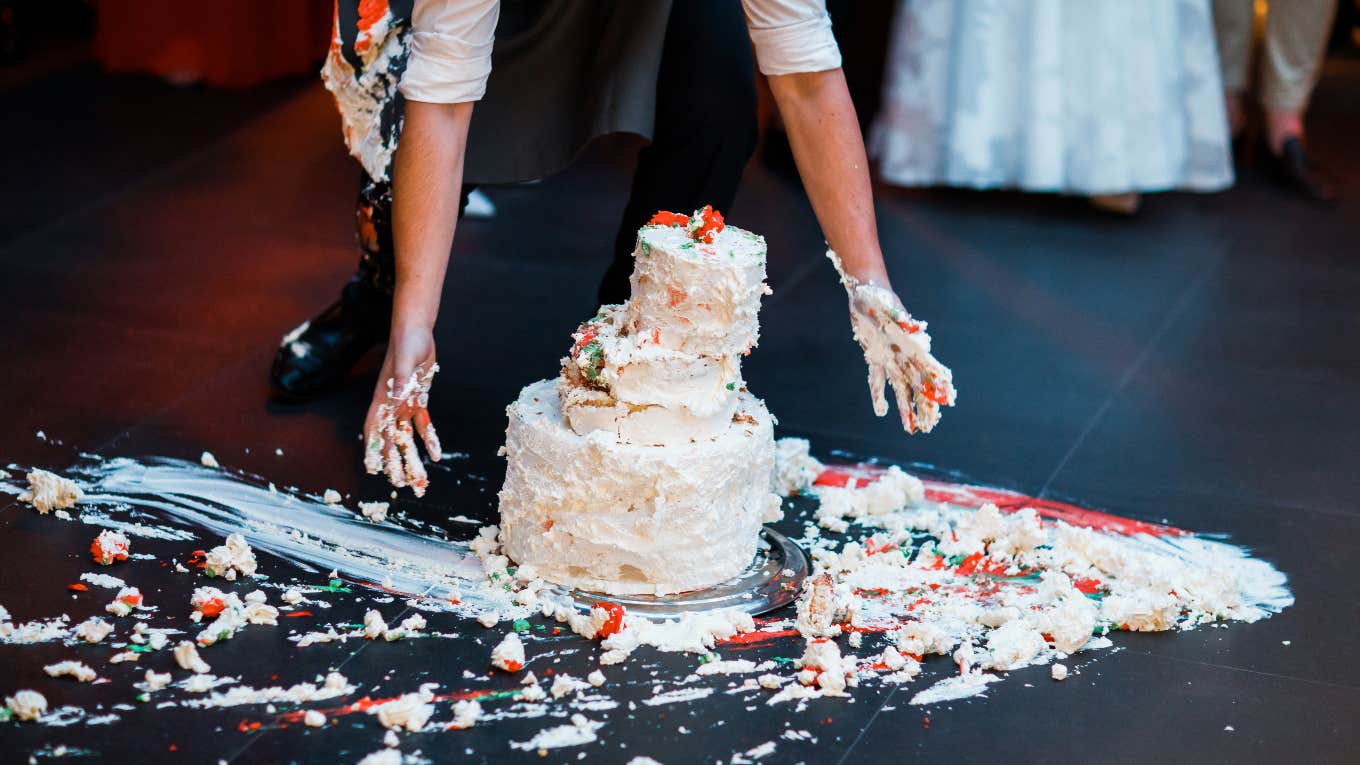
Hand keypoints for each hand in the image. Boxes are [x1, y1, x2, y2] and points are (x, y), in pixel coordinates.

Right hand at [363, 326, 441, 495]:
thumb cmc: (407, 342)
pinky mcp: (417, 400)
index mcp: (382, 398)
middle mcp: (390, 404)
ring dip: (411, 456)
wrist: (416, 331)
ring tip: (418, 477)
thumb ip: (401, 379)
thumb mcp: (405, 360)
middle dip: (394, 461)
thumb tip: (398, 395)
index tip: (373, 468)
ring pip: (406, 436)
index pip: (374, 428)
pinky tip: (436, 454)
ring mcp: (403, 403)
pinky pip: (423, 423)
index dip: (372, 448)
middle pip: (390, 438)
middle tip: (400, 483)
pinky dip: (429, 438)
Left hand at [827, 250, 956, 433]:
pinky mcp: (874, 357)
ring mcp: (890, 358)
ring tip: (911, 428)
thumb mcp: (889, 308)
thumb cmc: (880, 297)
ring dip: (906, 407)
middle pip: (917, 384)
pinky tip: (881, 411)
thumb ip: (903, 321)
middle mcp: (904, 355)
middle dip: (925, 404)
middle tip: (931, 426)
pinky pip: (877, 380)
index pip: (929, 368)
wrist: (866, 292)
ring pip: (900, 388)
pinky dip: (878, 395)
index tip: (949, 399)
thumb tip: (919, 329)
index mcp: (911, 344)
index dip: (938, 383)